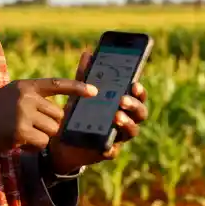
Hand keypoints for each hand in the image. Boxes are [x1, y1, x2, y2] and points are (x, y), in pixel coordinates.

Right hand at [0, 77, 97, 165]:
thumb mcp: (8, 98)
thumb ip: (31, 100)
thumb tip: (58, 115)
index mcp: (24, 86)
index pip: (57, 84)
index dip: (77, 87)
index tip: (95, 91)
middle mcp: (26, 96)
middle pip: (57, 115)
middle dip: (49, 126)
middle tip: (29, 130)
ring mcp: (23, 113)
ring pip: (52, 130)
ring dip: (40, 138)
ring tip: (18, 135)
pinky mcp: (20, 131)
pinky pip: (42, 143)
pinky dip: (33, 147)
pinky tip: (16, 143)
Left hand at [48, 50, 150, 172]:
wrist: (63, 140)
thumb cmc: (79, 113)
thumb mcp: (80, 93)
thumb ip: (84, 76)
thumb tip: (87, 53)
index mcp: (123, 104)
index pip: (138, 96)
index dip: (140, 91)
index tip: (134, 84)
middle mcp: (126, 120)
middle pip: (140, 113)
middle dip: (134, 106)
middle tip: (122, 100)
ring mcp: (119, 137)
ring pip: (132, 131)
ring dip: (127, 123)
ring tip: (116, 116)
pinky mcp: (107, 152)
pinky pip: (113, 151)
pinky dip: (110, 148)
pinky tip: (105, 146)